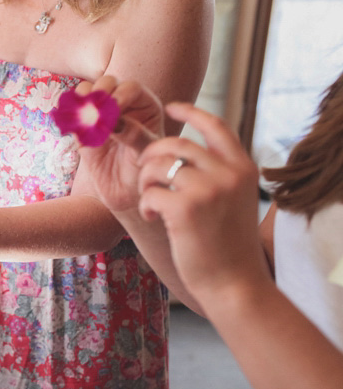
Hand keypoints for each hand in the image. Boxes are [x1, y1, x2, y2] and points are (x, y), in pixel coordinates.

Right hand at [76, 76, 163, 213]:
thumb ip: (135, 135)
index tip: (112, 109)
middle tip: (94, 110)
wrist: (124, 193)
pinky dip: (67, 113)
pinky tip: (70, 123)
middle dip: (98, 93)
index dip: (120, 94)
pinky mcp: (82, 128)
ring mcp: (101, 115)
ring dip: (81, 99)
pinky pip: (71, 113)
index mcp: (145, 106)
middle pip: (108, 84)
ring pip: (87, 92)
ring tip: (81, 115)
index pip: (131, 88)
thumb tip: (115, 122)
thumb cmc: (142, 171)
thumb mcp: (145, 154)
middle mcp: (123, 105)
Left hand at [137, 103, 268, 301]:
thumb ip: (217, 173)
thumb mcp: (232, 200)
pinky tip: (156, 219)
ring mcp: (208, 190)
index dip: (190, 112)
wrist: (233, 283)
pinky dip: (147, 205)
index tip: (170, 106)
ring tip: (154, 204)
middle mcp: (228, 173)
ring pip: (157, 166)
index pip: (214, 125)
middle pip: (175, 144)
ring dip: (146, 183)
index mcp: (242, 167)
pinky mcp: (185, 209)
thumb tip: (183, 151)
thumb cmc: (226, 245)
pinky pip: (150, 193)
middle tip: (145, 175)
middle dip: (151, 156)